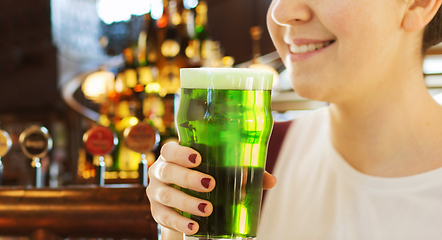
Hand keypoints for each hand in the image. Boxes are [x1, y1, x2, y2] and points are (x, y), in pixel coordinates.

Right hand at [146, 142, 276, 235]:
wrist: (186, 204)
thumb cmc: (206, 179)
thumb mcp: (220, 173)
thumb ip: (243, 174)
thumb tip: (270, 180)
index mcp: (174, 157)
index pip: (169, 149)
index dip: (180, 152)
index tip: (198, 158)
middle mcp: (160, 171)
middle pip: (167, 171)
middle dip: (188, 178)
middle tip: (211, 184)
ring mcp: (156, 192)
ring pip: (166, 195)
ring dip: (187, 203)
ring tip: (207, 209)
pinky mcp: (158, 212)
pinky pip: (164, 217)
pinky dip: (179, 222)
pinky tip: (194, 226)